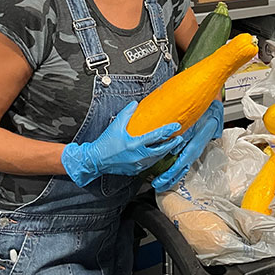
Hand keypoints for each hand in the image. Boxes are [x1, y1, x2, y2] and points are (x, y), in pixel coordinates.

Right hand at [61, 101, 182, 186]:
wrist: (94, 160)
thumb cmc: (105, 143)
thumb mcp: (115, 125)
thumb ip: (127, 113)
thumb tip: (136, 103)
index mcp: (134, 144)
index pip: (156, 136)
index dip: (168, 131)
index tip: (177, 126)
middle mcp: (138, 156)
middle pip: (161, 150)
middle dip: (172, 144)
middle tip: (180, 138)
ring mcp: (137, 165)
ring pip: (156, 158)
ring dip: (165, 152)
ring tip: (172, 145)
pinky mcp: (135, 171)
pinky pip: (149, 164)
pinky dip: (156, 158)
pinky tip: (159, 154)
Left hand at [151, 100, 224, 191]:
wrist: (215, 113)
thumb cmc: (205, 116)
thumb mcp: (194, 123)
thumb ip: (184, 136)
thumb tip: (173, 150)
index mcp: (194, 147)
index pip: (180, 164)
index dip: (169, 174)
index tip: (160, 180)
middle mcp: (194, 152)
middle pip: (181, 171)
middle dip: (169, 180)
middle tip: (157, 186)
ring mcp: (194, 152)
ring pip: (183, 169)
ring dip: (172, 177)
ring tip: (162, 184)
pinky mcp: (192, 149)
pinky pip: (183, 163)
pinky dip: (176, 170)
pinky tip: (170, 172)